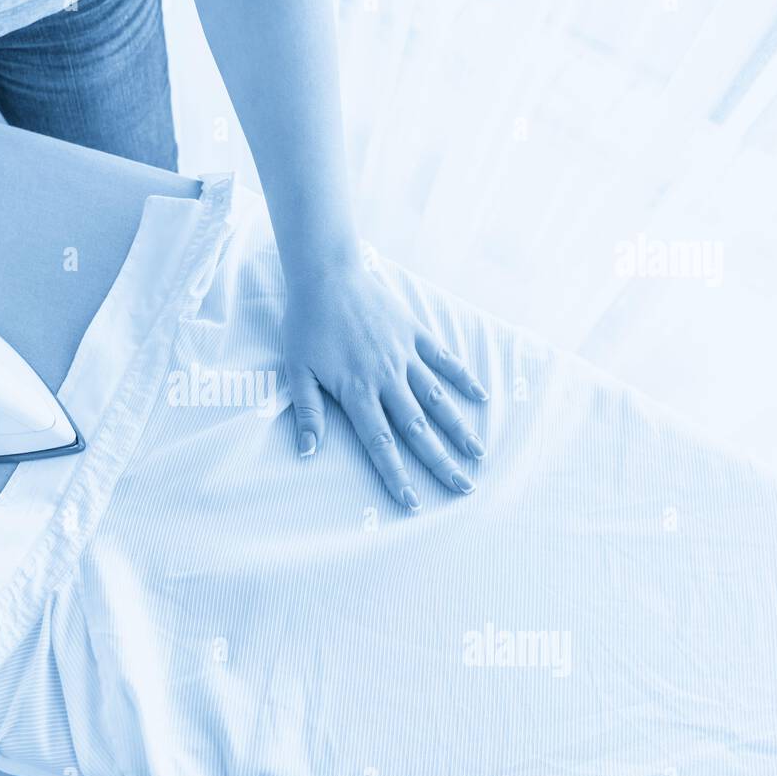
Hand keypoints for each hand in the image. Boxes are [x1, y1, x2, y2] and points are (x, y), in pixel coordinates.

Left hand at [281, 259, 489, 508]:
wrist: (326, 273)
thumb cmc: (306, 324)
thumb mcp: (296, 371)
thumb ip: (308, 412)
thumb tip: (307, 453)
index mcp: (356, 391)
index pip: (380, 443)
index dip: (397, 474)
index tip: (414, 502)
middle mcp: (386, 378)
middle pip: (417, 428)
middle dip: (440, 461)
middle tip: (463, 488)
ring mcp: (404, 355)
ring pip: (437, 399)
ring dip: (458, 428)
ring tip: (478, 454)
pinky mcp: (414, 332)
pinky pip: (443, 359)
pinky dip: (462, 378)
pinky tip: (480, 397)